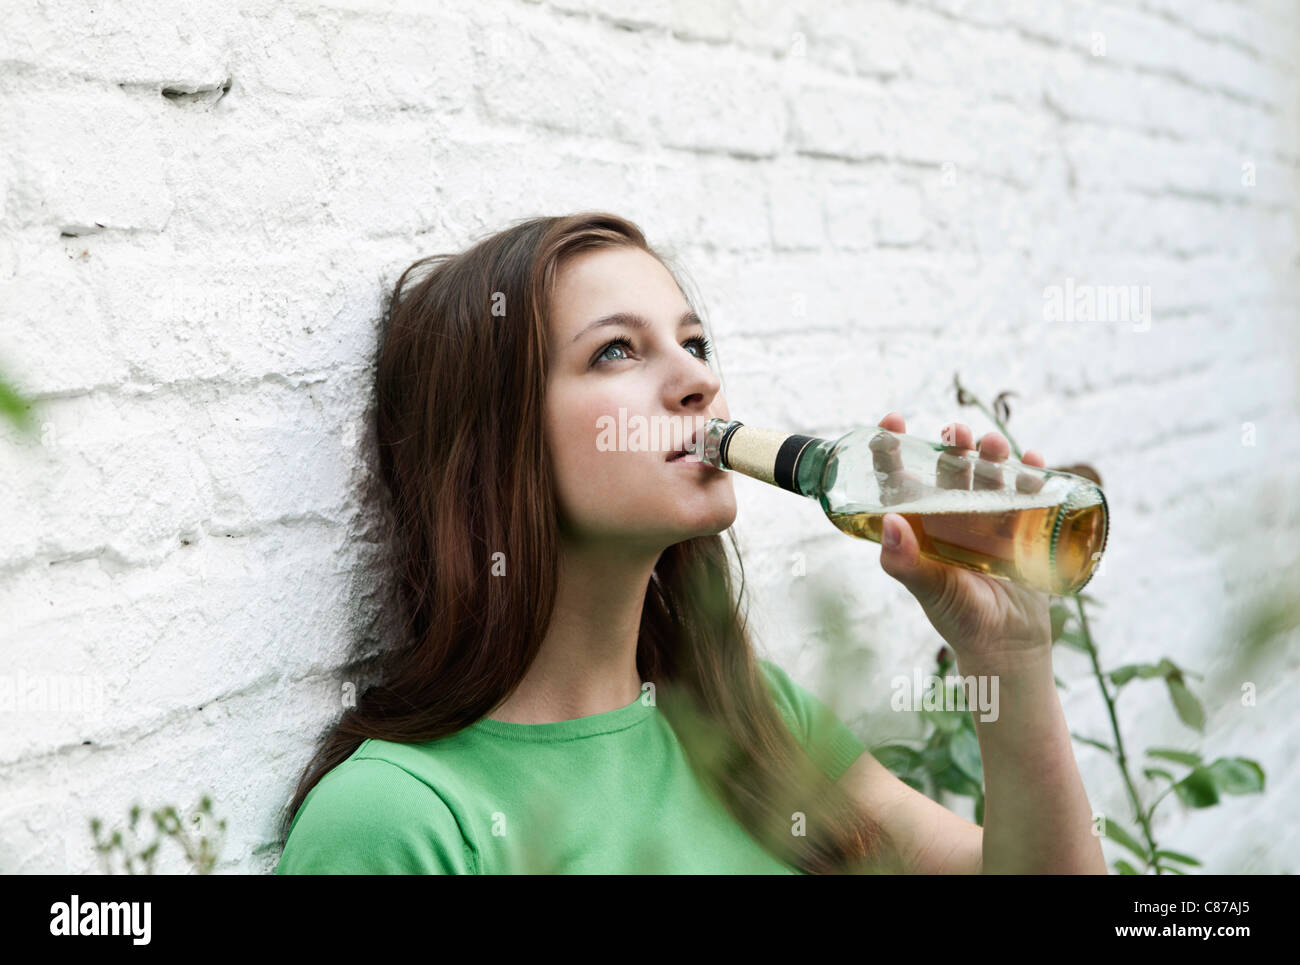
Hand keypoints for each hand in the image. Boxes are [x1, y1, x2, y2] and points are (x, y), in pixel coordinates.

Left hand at [873, 411, 1051, 663]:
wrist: (1009, 647)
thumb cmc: (960, 619)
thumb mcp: (930, 589)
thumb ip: (906, 562)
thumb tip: (888, 522)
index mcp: (920, 527)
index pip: (901, 480)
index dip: (893, 450)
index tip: (891, 421)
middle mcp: (951, 518)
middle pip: (950, 469)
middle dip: (953, 445)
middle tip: (957, 435)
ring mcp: (988, 520)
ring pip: (989, 473)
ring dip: (992, 453)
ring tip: (995, 445)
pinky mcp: (1022, 527)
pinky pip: (1027, 490)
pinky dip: (1032, 472)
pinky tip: (1034, 462)